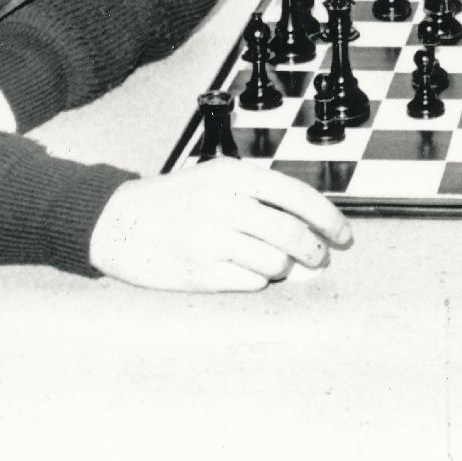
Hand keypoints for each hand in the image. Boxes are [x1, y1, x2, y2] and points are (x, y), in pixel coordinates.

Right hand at [88, 165, 353, 292]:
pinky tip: (242, 270)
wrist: (119, 223)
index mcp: (233, 176)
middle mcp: (223, 206)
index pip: (297, 196)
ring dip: (283, 268)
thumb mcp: (217, 178)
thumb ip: (260, 195)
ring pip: (275, 264)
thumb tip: (309, 223)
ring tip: (271, 262)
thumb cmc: (173, 200)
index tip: (342, 234)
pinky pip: (250, 283)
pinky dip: (256, 280)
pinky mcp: (199, 273)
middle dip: (314, 251)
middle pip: (291, 235)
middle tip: (317, 257)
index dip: (328, 218)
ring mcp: (210, 241)